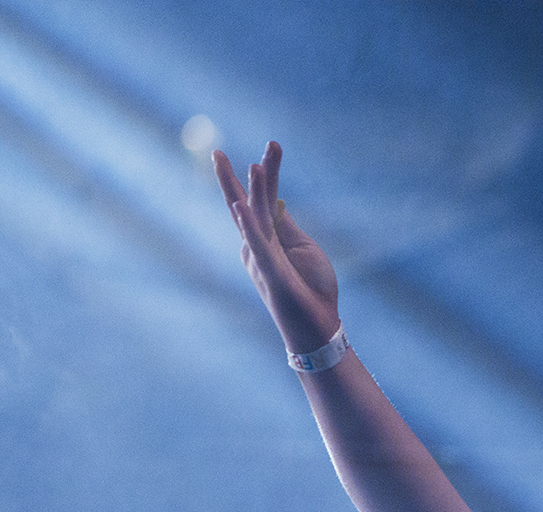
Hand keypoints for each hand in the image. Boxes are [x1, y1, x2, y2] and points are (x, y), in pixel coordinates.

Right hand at [214, 141, 339, 351]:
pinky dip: (249, 225)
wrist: (317, 326)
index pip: (263, 200)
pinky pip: (258, 245)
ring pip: (255, 219)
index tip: (271, 146)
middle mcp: (256, 246)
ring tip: (252, 165)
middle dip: (237, 178)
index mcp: (265, 239)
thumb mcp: (302, 249)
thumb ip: (285, 226)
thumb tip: (275, 199)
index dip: (266, 173)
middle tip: (218, 152)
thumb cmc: (311, 288)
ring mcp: (262, 259)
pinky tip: (241, 207)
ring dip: (253, 191)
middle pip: (248, 204)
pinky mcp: (272, 273)